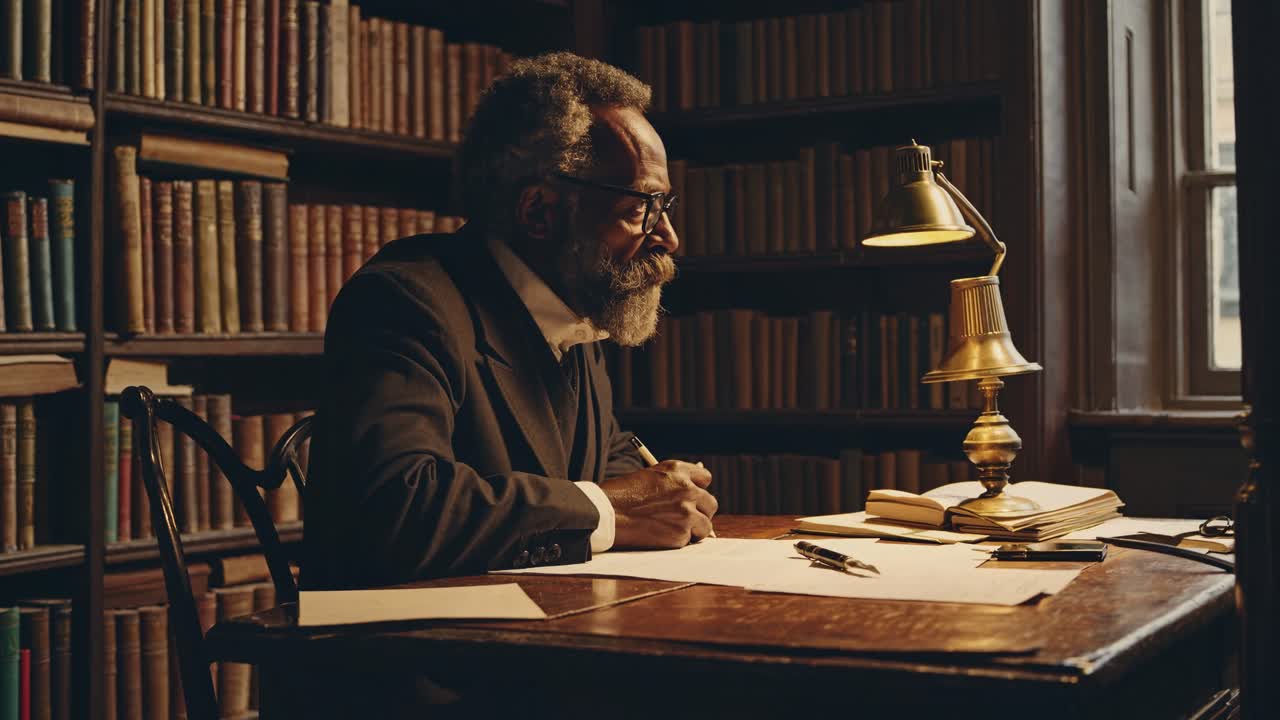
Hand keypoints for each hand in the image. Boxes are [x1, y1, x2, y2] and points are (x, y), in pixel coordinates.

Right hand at [600, 460, 716, 548]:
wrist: (605, 514)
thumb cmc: (621, 495)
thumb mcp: (649, 475)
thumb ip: (673, 480)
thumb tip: (695, 488)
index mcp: (677, 470)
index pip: (705, 478)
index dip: (698, 488)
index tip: (692, 497)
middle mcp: (686, 489)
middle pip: (711, 503)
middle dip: (700, 511)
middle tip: (685, 518)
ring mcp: (686, 512)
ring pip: (705, 525)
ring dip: (693, 529)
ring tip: (672, 529)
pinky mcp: (681, 533)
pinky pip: (690, 540)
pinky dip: (679, 541)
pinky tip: (661, 536)